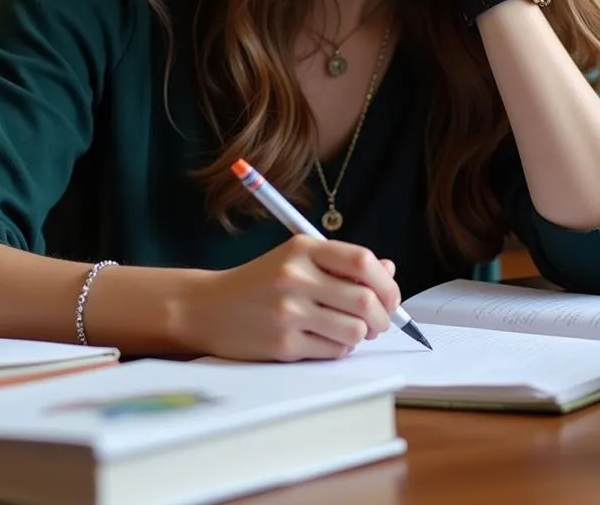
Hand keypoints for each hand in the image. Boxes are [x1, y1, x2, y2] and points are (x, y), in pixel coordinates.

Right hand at [183, 235, 401, 361]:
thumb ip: (342, 264)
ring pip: (355, 330)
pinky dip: (339, 348)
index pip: (362, 261)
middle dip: (383, 316)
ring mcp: (288, 312)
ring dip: (362, 335)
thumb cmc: (260, 283)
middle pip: (365, 299)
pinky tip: (326, 339)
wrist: (209, 308)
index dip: (386, 282)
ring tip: (350, 330)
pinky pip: (333, 351)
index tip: (391, 296)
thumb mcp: (297, 260)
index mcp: (303, 248)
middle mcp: (296, 276)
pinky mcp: (283, 344)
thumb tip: (389, 269)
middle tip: (380, 322)